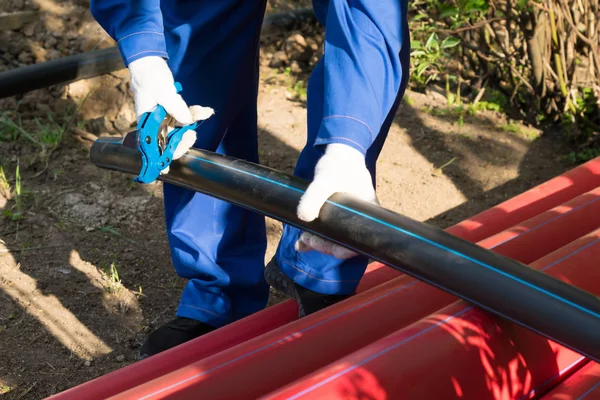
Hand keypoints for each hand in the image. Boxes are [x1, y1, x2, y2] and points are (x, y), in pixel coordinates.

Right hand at [128, 56, 213, 161]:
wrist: (149, 61)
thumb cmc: (150, 77)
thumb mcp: (163, 92)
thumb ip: (176, 108)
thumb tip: (188, 122)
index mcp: (146, 123)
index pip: (154, 146)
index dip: (162, 157)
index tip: (167, 167)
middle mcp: (154, 123)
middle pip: (169, 140)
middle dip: (182, 140)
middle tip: (192, 135)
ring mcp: (164, 117)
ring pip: (180, 128)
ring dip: (192, 122)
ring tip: (204, 113)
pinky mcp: (172, 109)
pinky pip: (184, 115)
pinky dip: (195, 113)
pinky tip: (207, 111)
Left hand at [295, 143, 378, 258]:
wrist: (338, 155)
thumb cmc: (338, 166)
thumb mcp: (325, 180)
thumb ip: (314, 197)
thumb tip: (303, 217)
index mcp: (366, 214)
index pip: (359, 241)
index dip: (343, 250)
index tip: (326, 247)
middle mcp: (360, 220)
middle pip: (345, 243)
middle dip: (325, 245)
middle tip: (308, 239)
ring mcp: (348, 219)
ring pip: (334, 239)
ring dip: (318, 242)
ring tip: (303, 240)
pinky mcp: (336, 217)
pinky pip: (327, 232)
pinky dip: (314, 238)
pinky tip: (301, 243)